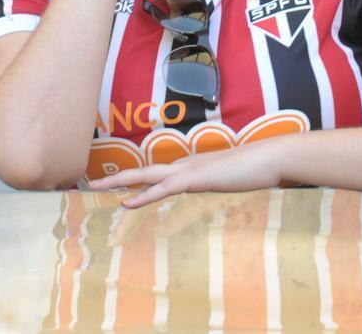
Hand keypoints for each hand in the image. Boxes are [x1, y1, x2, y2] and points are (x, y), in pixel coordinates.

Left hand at [87, 140, 282, 208]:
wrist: (270, 158)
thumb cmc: (254, 169)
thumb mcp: (230, 179)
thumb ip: (218, 182)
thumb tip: (214, 186)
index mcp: (190, 167)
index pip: (156, 174)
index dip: (135, 179)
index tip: (117, 185)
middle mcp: (184, 165)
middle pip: (143, 171)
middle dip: (116, 177)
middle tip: (91, 183)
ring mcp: (189, 170)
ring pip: (146, 176)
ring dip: (120, 181)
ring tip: (97, 187)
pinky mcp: (196, 179)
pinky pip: (164, 189)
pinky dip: (144, 196)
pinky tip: (127, 203)